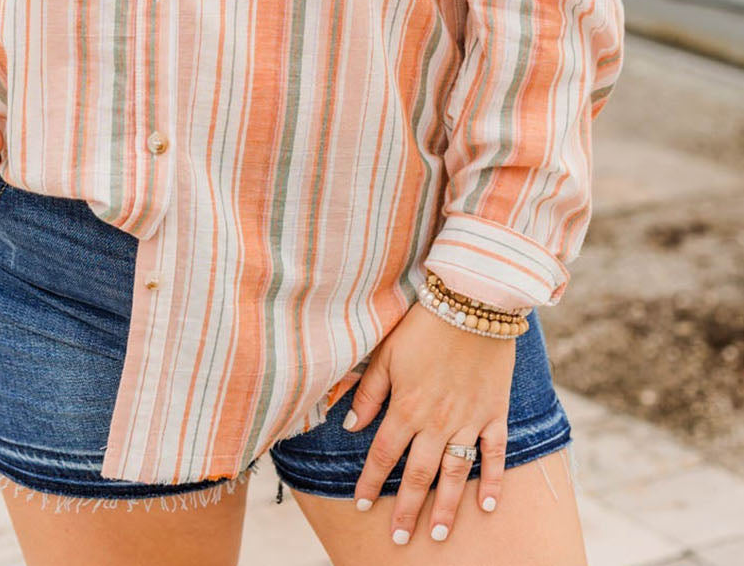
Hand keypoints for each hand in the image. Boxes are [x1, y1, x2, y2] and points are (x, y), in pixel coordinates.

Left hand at [342, 300, 513, 544]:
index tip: (360, 505)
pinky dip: (492, 480)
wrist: (472, 301)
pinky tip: (487, 505)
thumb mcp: (386, 353)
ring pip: (454, 473)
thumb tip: (349, 426)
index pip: (383, 455)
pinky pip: (494, 453)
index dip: (370, 481)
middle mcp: (436, 421)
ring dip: (446, 507)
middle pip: (418, 475)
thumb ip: (368, 392)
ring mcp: (469, 420)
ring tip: (436, 534)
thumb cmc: (423, 324)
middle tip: (399, 541)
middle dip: (406, 510)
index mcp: (406, 407)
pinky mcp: (494, 412)